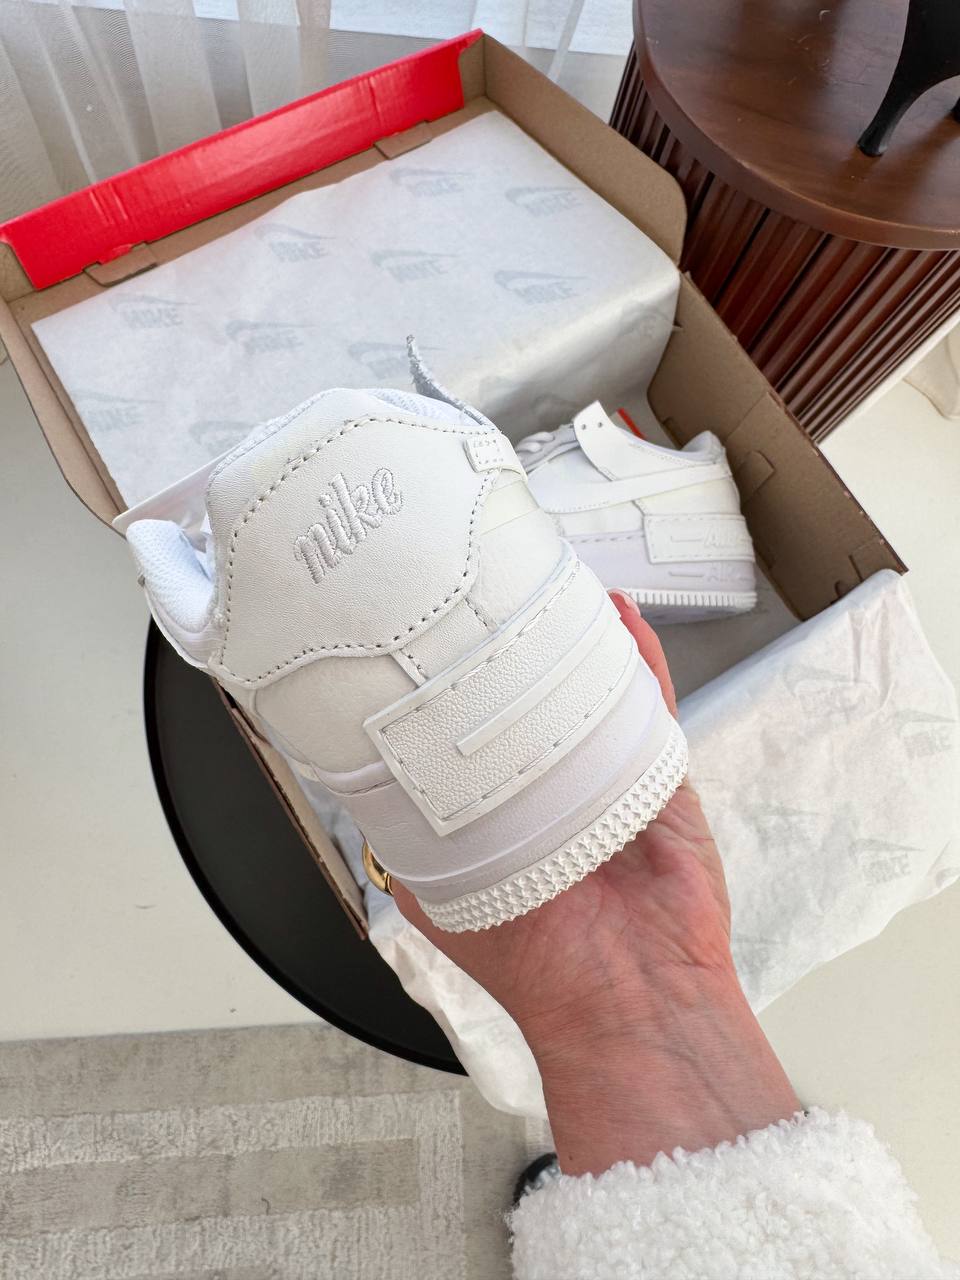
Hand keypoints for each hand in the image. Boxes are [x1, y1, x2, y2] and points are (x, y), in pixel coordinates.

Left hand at [394, 593, 797, 1173]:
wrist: (627, 998)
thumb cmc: (534, 963)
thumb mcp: (437, 892)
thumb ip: (402, 833)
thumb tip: (348, 778)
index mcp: (495, 809)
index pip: (466, 726)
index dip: (450, 678)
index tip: (425, 630)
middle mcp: (546, 785)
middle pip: (529, 695)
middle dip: (511, 643)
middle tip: (487, 586)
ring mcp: (604, 772)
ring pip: (587, 686)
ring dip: (572, 635)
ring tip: (547, 580)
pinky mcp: (656, 771)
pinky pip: (646, 698)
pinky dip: (635, 652)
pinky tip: (616, 612)